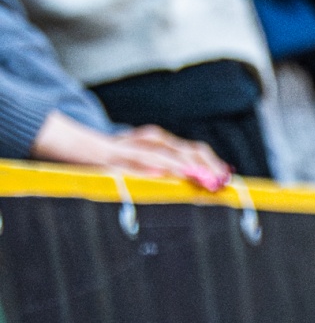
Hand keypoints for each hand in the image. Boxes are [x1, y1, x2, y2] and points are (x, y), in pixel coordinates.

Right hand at [30, 113, 229, 190]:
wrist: (79, 148)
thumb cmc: (122, 160)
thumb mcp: (152, 163)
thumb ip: (179, 169)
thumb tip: (215, 177)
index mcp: (162, 143)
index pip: (196, 152)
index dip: (213, 164)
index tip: (228, 178)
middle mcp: (151, 140)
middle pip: (186, 151)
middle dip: (204, 166)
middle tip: (217, 182)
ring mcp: (132, 146)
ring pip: (164, 153)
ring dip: (183, 165)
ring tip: (198, 176)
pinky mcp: (113, 154)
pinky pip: (133, 158)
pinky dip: (148, 164)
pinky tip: (160, 171)